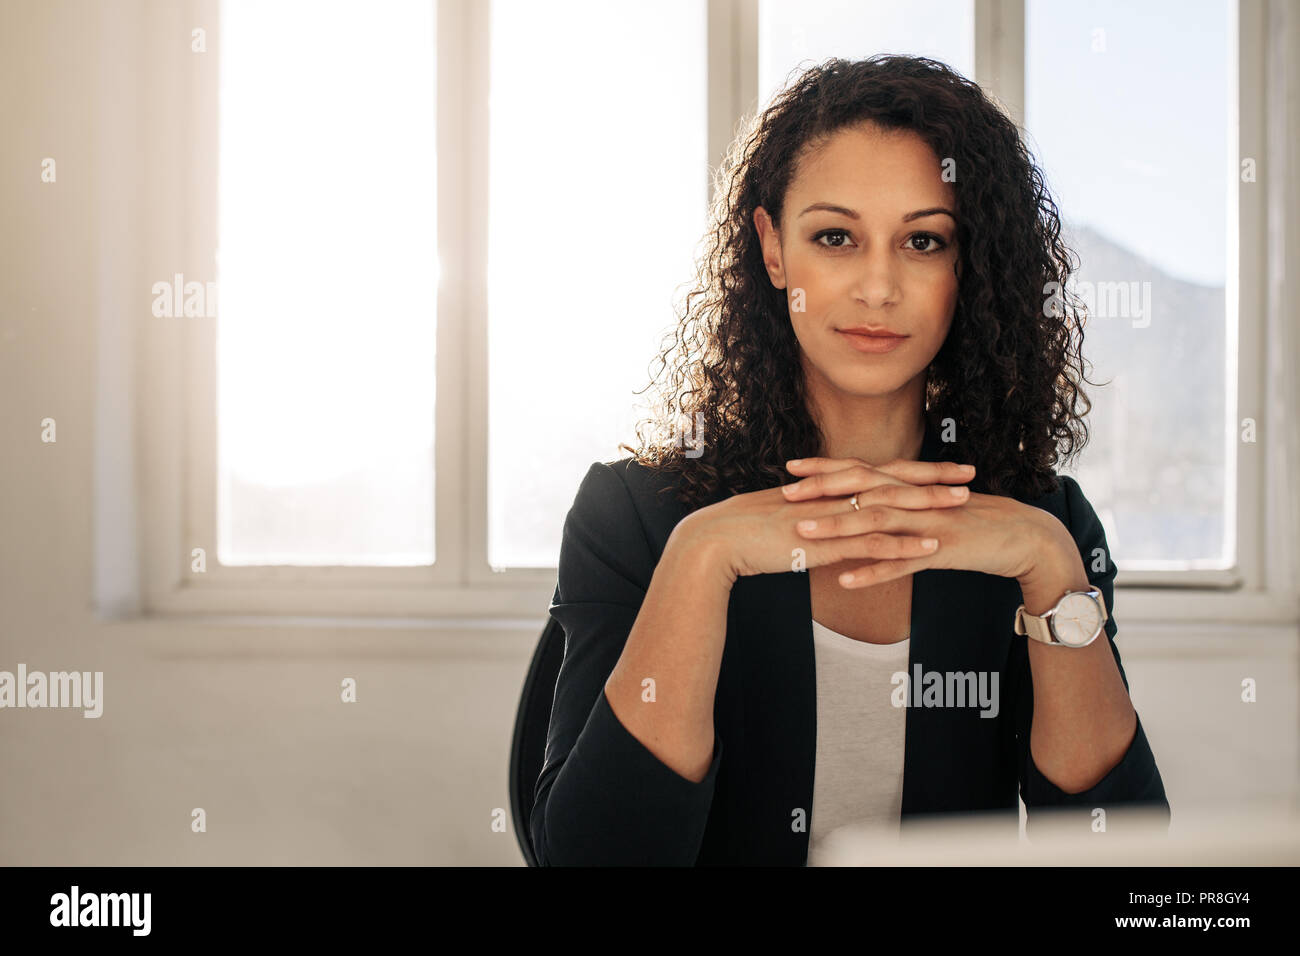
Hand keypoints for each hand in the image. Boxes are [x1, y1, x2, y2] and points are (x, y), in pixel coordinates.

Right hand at [671, 457, 976, 583]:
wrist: (716, 540)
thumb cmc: (743, 534)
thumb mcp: (783, 521)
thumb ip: (808, 518)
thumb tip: (822, 522)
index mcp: (824, 487)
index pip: (876, 472)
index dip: (911, 470)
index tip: (940, 468)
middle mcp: (831, 494)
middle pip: (891, 480)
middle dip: (932, 477)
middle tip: (968, 474)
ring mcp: (829, 516)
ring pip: (889, 506)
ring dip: (927, 505)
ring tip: (962, 505)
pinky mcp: (824, 541)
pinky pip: (871, 541)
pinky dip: (903, 543)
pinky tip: (930, 546)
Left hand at [781, 457, 1068, 586]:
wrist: (1027, 538)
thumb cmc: (977, 525)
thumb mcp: (934, 512)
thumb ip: (903, 509)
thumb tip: (868, 509)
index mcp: (912, 487)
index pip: (862, 471)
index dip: (825, 469)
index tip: (790, 469)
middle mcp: (917, 499)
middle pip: (861, 490)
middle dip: (821, 492)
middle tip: (783, 495)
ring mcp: (928, 523)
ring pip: (875, 524)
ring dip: (837, 529)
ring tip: (802, 534)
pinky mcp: (943, 550)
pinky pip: (902, 563)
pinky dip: (873, 571)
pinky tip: (845, 581)